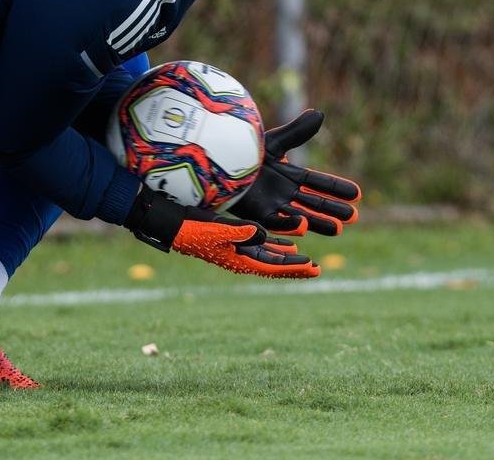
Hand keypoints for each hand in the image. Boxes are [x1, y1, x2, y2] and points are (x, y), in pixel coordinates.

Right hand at [124, 185, 319, 278]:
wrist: (175, 225)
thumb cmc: (194, 230)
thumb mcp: (219, 231)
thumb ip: (243, 232)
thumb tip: (263, 233)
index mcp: (239, 261)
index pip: (273, 267)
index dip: (294, 268)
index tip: (314, 268)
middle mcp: (241, 257)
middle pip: (275, 265)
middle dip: (295, 266)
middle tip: (317, 269)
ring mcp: (237, 249)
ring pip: (269, 255)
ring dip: (286, 256)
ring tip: (304, 257)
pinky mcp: (233, 238)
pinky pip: (259, 244)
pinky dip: (273, 244)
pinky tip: (286, 243)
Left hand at [229, 110, 361, 236]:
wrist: (217, 158)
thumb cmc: (242, 149)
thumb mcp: (274, 141)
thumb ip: (297, 132)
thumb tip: (320, 114)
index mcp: (288, 175)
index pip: (317, 183)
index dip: (336, 188)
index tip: (357, 194)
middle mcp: (282, 192)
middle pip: (313, 203)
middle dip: (332, 209)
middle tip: (353, 216)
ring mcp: (270, 205)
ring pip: (300, 216)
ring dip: (318, 222)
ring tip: (337, 229)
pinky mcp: (255, 214)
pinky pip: (275, 222)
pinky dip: (289, 224)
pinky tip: (304, 224)